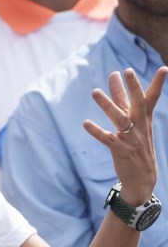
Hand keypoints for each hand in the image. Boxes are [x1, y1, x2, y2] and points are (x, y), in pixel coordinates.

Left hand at [83, 67, 167, 205]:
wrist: (142, 178)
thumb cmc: (136, 146)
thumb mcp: (134, 124)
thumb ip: (123, 102)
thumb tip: (115, 80)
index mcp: (144, 120)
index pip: (152, 99)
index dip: (158, 84)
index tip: (165, 69)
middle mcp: (140, 127)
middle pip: (138, 104)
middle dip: (133, 87)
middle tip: (126, 71)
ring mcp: (131, 139)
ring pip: (120, 119)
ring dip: (107, 105)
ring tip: (94, 91)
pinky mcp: (120, 150)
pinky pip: (107, 139)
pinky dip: (96, 131)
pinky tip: (86, 123)